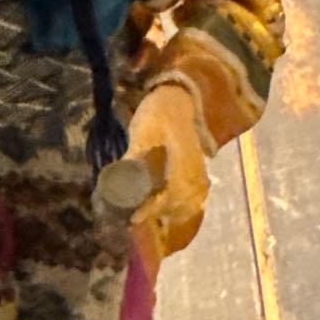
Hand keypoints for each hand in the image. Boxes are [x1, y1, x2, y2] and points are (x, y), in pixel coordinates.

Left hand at [127, 84, 209, 273]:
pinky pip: (196, 196)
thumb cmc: (158, 114)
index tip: (134, 218)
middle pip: (180, 203)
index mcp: (182, 162)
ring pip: (191, 202)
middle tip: (135, 219)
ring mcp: (199, 172)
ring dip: (171, 212)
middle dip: (158, 213)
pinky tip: (169, 211)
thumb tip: (120, 178)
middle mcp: (195, 171)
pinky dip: (183, 206)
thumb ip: (136, 154)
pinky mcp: (198, 171)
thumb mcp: (143, 131)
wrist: (176, 99)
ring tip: (149, 216)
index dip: (153, 209)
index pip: (171, 194)